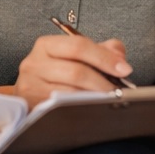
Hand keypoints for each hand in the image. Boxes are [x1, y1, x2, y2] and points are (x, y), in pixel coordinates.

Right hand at [14, 32, 133, 105]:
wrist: (31, 94)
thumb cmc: (56, 73)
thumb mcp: (77, 56)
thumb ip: (102, 50)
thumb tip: (119, 57)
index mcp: (47, 45)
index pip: (78, 46)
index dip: (104, 58)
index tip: (124, 69)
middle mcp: (34, 63)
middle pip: (75, 71)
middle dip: (102, 81)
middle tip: (119, 89)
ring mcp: (30, 86)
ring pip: (70, 93)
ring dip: (94, 97)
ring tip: (109, 99)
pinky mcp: (32, 105)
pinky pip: (61, 108)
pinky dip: (81, 108)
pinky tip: (92, 107)